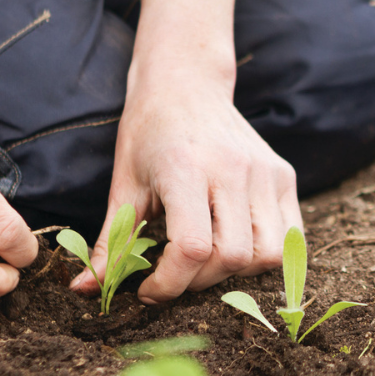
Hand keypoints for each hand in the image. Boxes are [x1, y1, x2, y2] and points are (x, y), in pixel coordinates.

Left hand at [70, 78, 300, 303]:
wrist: (186, 84)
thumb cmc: (148, 133)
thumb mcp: (123, 184)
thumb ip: (111, 241)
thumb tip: (86, 289)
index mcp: (186, 169)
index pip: (193, 248)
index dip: (169, 284)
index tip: (148, 290)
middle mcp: (234, 169)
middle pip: (231, 257)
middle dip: (198, 282)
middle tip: (174, 274)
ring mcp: (265, 173)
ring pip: (266, 255)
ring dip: (235, 273)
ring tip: (206, 263)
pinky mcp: (283, 176)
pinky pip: (288, 239)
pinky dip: (264, 257)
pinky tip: (234, 247)